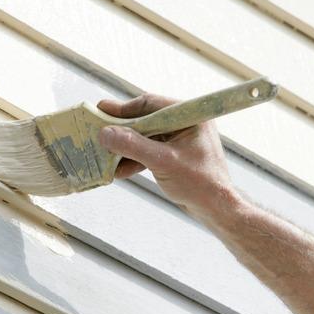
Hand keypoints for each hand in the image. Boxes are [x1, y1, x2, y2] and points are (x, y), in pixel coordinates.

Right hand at [97, 94, 239, 218]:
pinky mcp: (176, 156)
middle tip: (97, 130)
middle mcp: (185, 124)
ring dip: (126, 147)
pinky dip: (136, 159)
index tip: (101, 110)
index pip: (151, 104)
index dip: (124, 109)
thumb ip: (133, 146)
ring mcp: (181, 140)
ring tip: (104, 153)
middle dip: (122, 130)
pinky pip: (151, 152)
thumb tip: (105, 133)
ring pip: (146, 137)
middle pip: (146, 120)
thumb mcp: (162, 162)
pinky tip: (119, 169)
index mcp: (189, 116)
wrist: (217, 209)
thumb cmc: (199, 183)